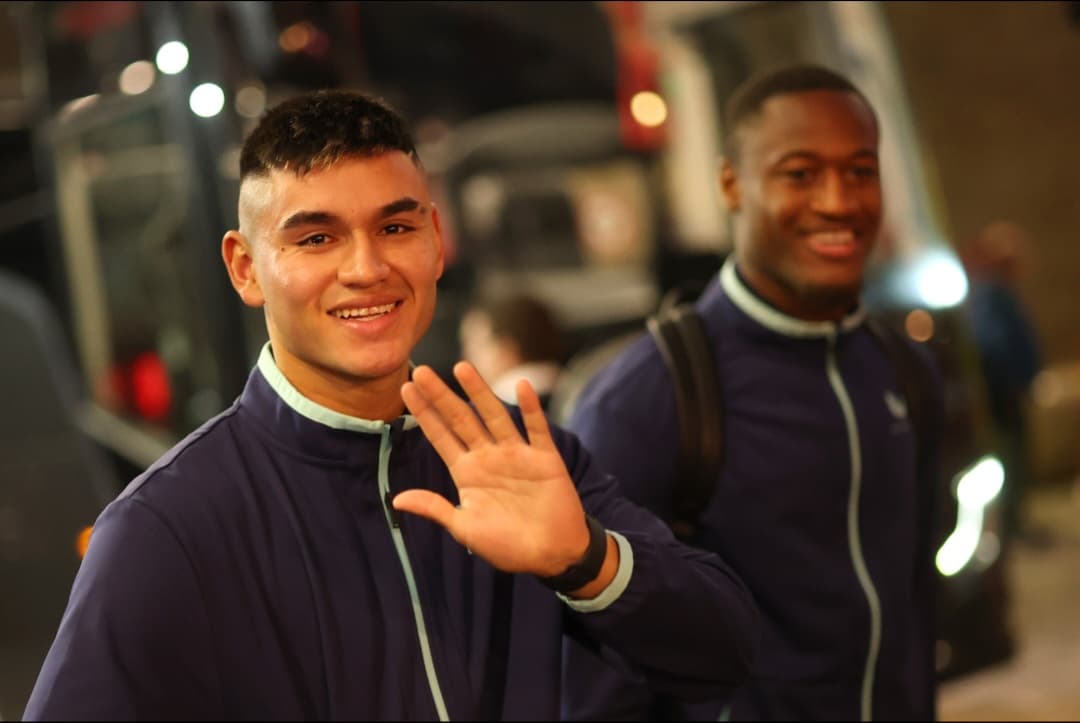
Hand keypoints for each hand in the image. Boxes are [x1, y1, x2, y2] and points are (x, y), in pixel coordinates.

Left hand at [394, 362, 593, 577]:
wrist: (551, 554)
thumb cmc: (507, 545)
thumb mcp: (465, 528)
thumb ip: (435, 508)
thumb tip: (397, 500)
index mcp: (467, 473)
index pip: (441, 436)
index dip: (424, 414)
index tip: (406, 389)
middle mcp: (489, 457)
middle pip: (461, 419)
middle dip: (441, 396)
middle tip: (420, 370)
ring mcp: (516, 454)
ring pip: (494, 416)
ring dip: (479, 392)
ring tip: (461, 368)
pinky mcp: (544, 458)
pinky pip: (536, 429)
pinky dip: (531, 408)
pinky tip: (521, 386)